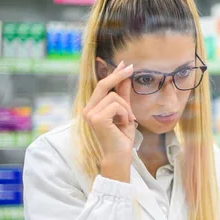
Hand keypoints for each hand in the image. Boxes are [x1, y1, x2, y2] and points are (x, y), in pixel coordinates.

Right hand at [83, 61, 135, 180]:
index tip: (125, 64)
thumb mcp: (125, 112)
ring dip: (126, 109)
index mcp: (92, 108)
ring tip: (126, 121)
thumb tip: (125, 77)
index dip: (114, 74)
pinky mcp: (96, 118)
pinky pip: (116, 105)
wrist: (120, 155)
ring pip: (114, 97)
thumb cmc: (122, 137)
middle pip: (103, 85)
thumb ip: (123, 96)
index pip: (102, 86)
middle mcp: (88, 109)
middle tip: (132, 68)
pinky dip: (124, 114)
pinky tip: (123, 124)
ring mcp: (90, 114)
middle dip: (119, 76)